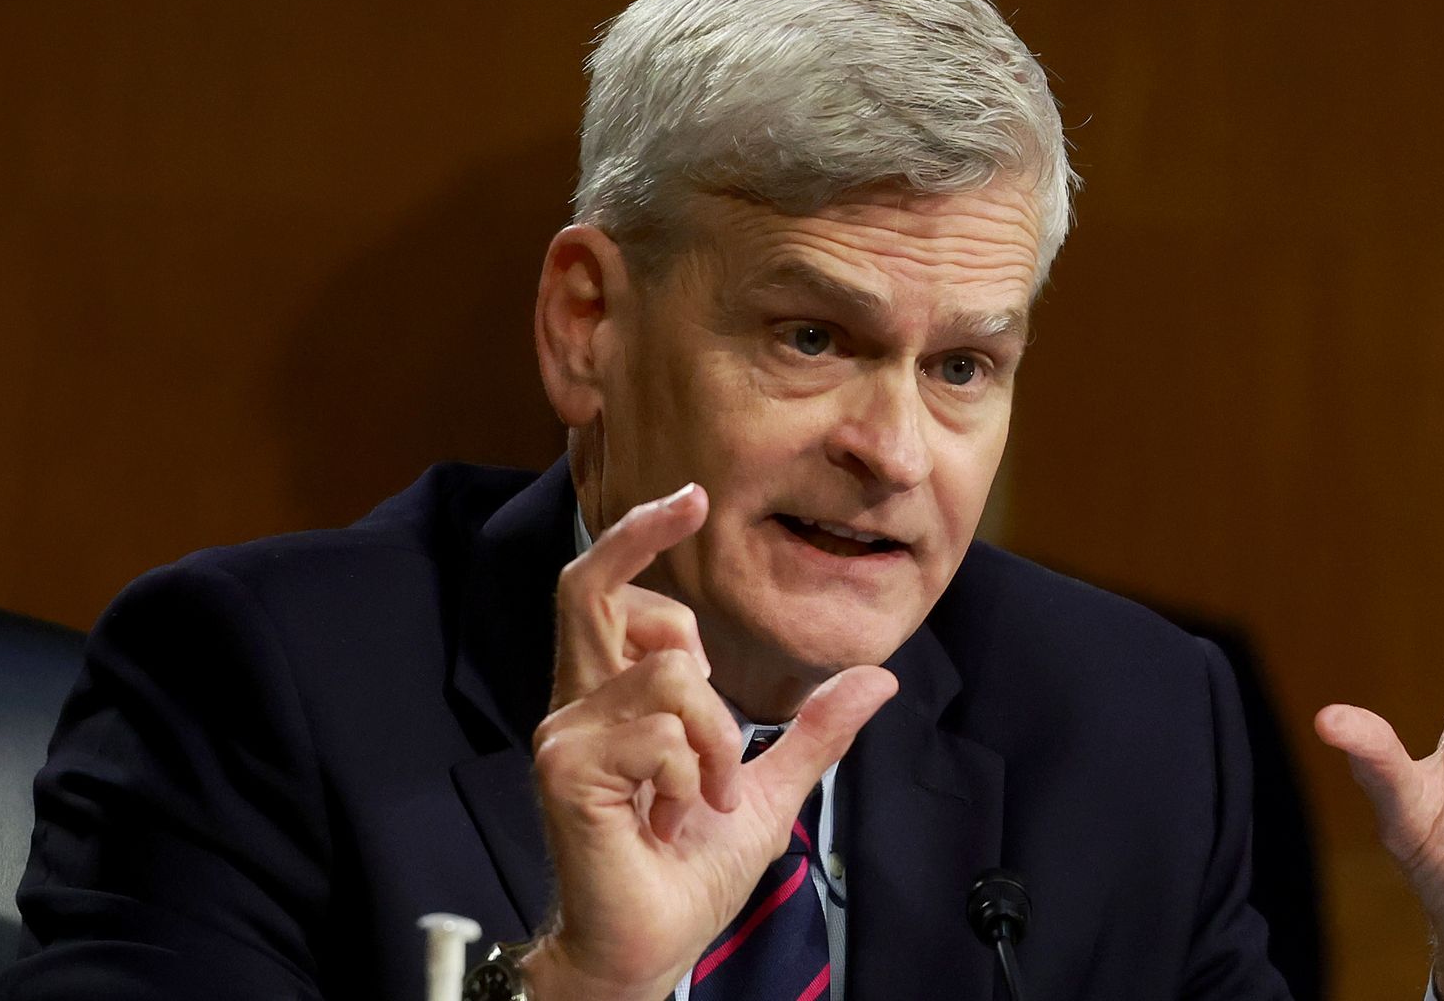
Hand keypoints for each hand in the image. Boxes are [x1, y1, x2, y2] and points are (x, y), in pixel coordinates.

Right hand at [521, 483, 897, 1000]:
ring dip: (719, 736)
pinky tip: (679, 815)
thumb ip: (812, 730)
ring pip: (670, 672)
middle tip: (693, 502)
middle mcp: (577, 704)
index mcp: (613, 700)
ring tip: (706, 793)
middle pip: (590, 585)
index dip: (638, 535)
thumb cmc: (687, 873)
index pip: (602, 593)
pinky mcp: (566, 768)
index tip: (691, 497)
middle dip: (641, 533)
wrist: (648, 946)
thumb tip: (878, 677)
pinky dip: (696, 770)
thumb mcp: (767, 787)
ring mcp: (565, 733)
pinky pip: (662, 731)